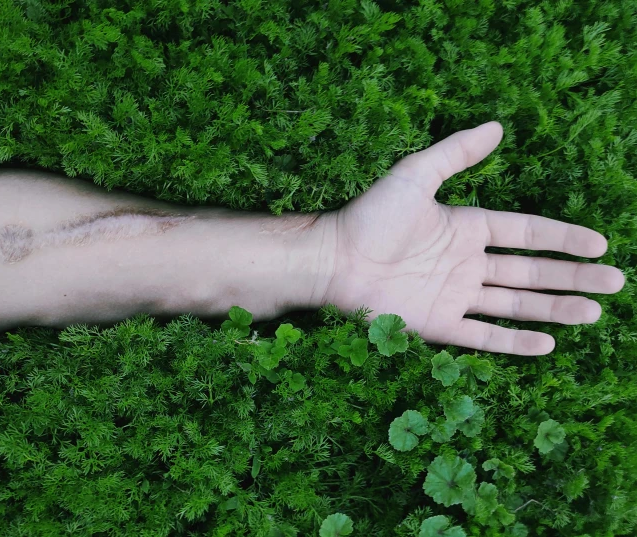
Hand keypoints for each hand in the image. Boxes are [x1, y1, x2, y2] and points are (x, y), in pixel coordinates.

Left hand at [319, 122, 624, 355]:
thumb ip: (456, 154)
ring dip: (556, 309)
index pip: (527, 232)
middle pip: (531, 272)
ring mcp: (454, 296)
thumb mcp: (415, 175)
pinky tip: (548, 345)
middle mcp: (466, 263)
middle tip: (617, 282)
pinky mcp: (438, 325)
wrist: (333, 259)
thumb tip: (497, 125)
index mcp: (466, 228)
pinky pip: (484, 336)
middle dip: (573, 276)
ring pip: (516, 305)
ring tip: (595, 312)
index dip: (563, 237)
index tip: (600, 242)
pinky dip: (514, 342)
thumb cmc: (370, 216)